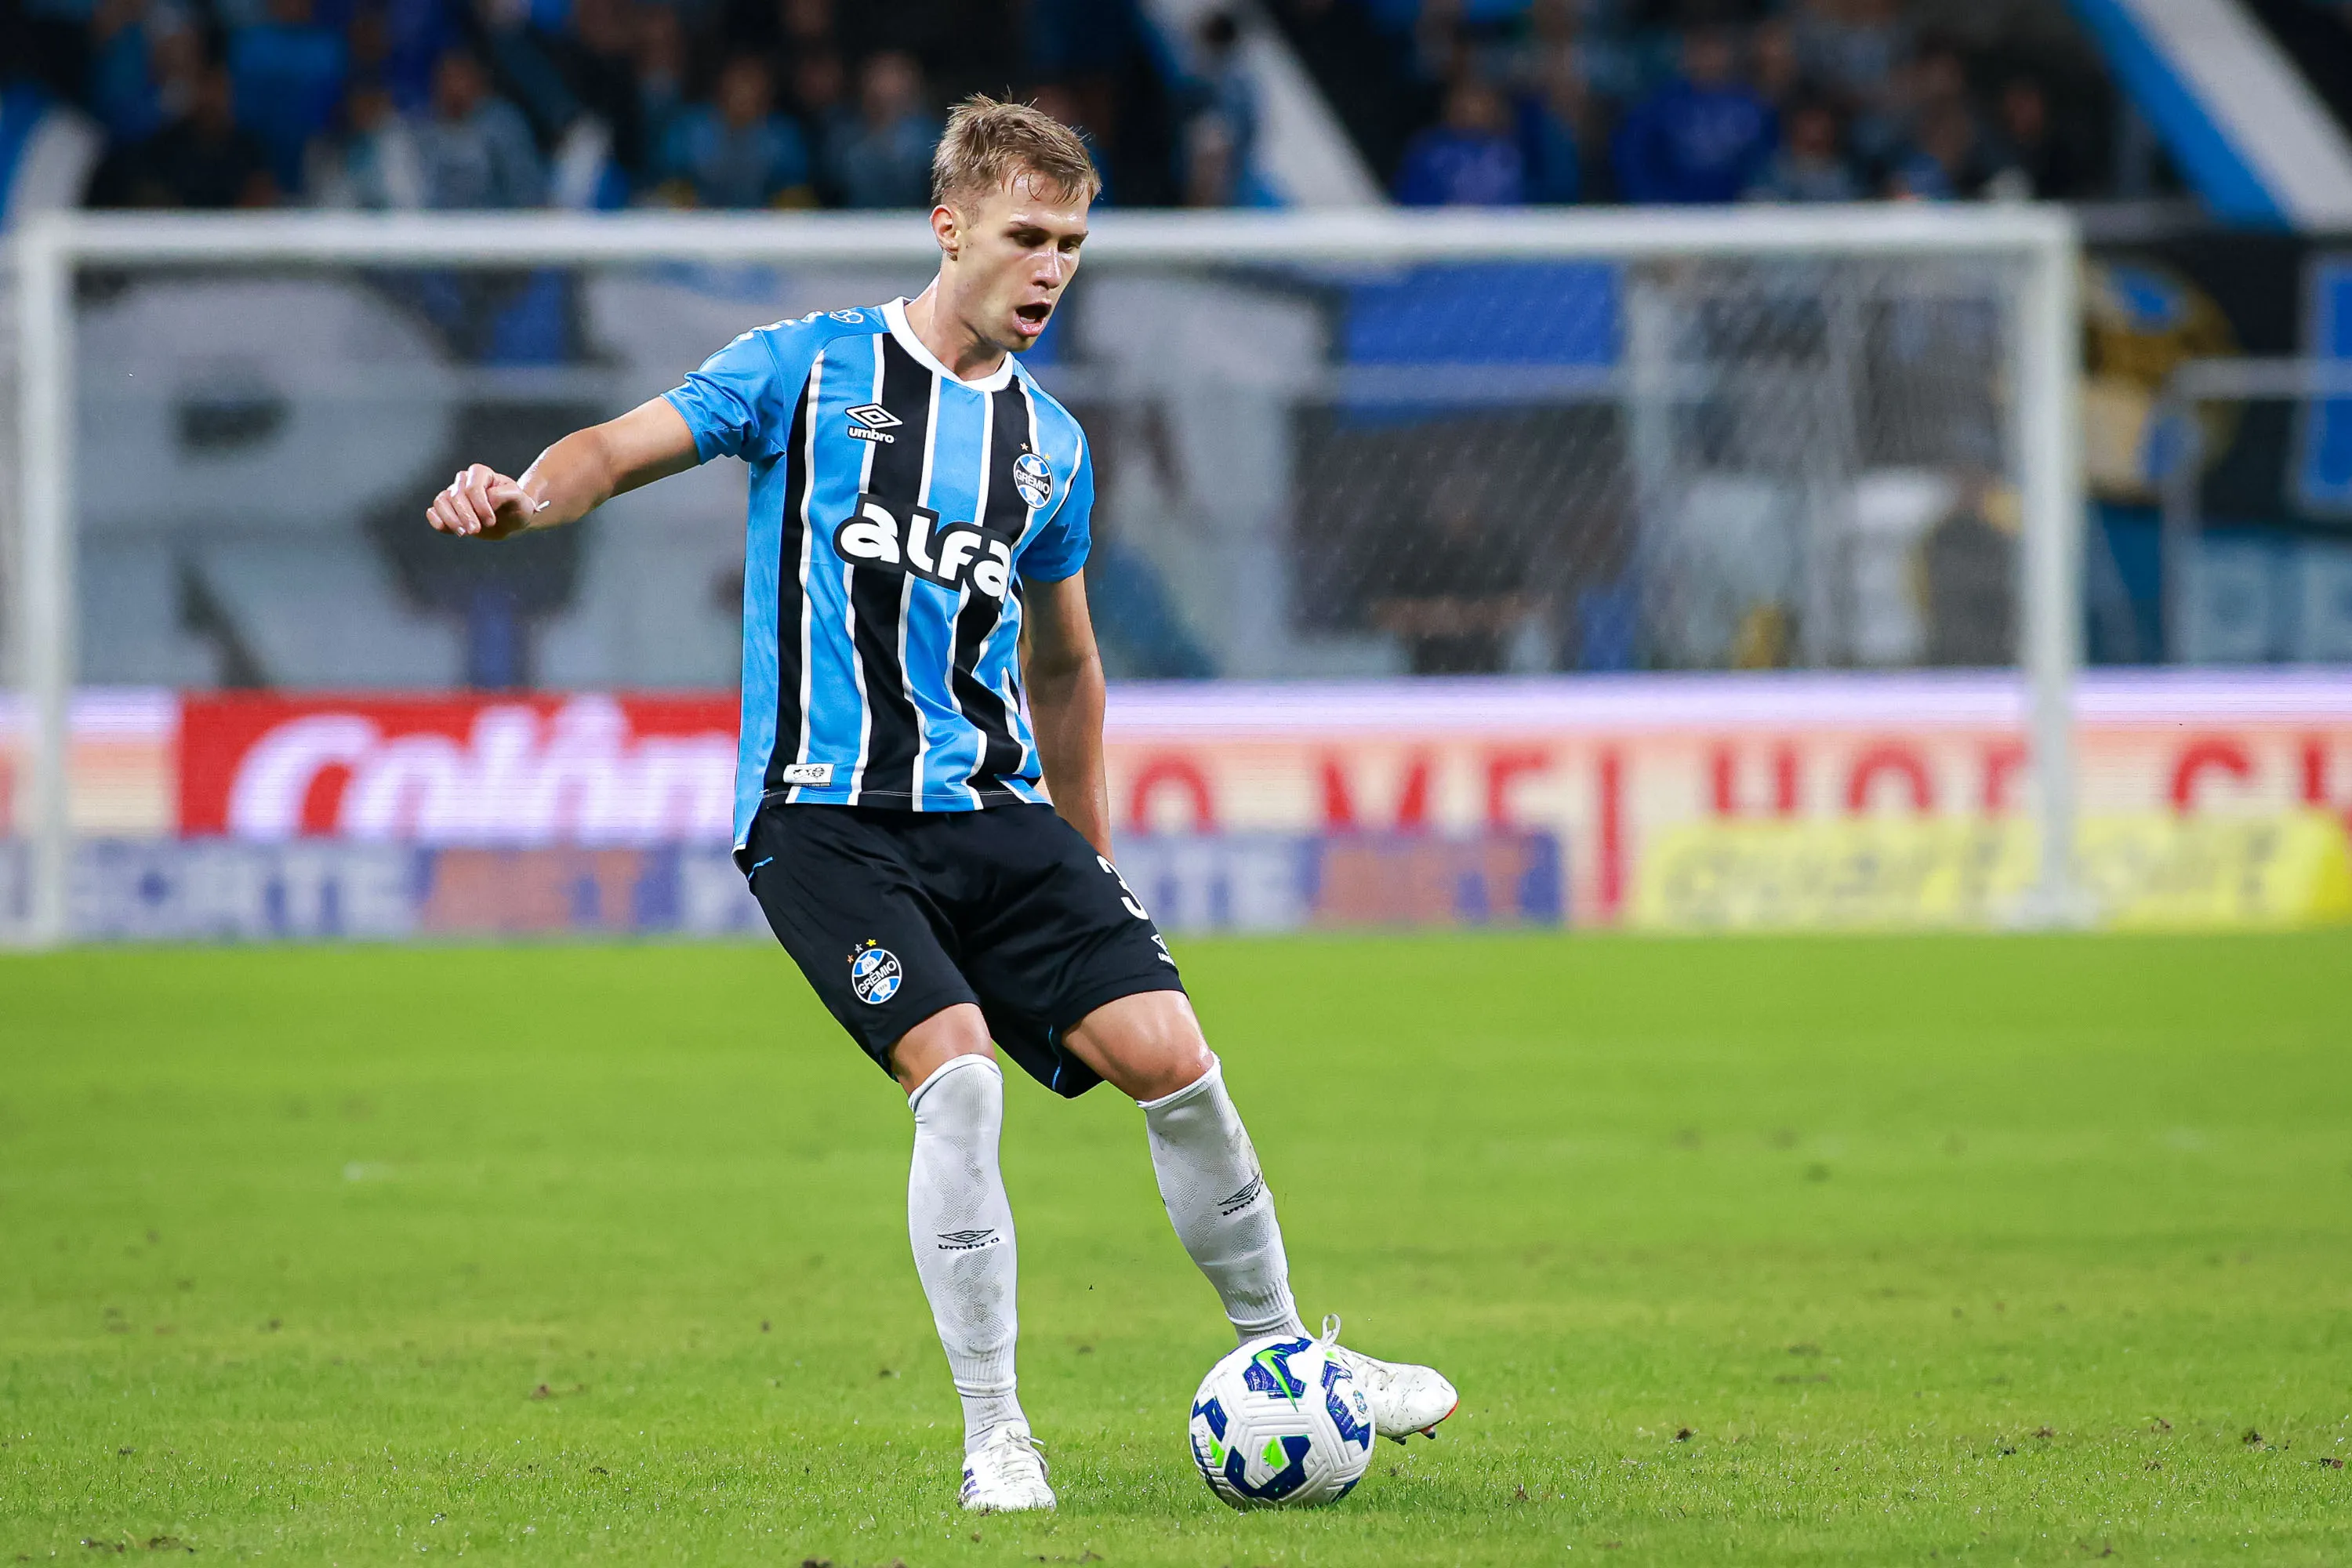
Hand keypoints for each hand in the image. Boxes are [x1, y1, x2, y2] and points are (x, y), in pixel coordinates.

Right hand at [426, 463, 542, 540]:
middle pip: (456, 496)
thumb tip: (487, 499)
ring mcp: (454, 494)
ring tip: (463, 533)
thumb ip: (505, 495)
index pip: (473, 488)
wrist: (512, 520)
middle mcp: (464, 481)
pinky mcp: (448, 509)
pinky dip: (436, 519)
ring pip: (441, 501)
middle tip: (476, 531)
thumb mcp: (519, 500)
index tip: (491, 521)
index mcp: (481, 474)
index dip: (480, 505)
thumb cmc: (516, 507)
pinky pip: (433, 511)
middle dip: (466, 515)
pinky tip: (444, 528)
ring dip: (450, 519)